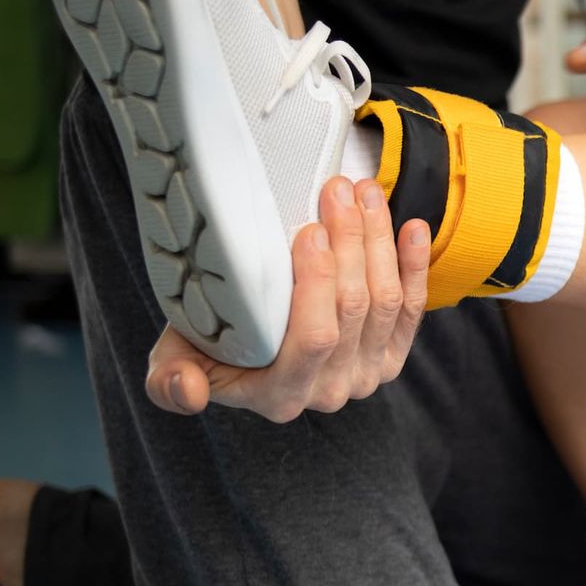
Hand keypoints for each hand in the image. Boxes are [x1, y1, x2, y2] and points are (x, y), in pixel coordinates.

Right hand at [145, 178, 429, 422]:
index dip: (319, 283)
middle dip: (350, 242)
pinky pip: (412, 307)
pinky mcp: (391, 354)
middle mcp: (330, 390)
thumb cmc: (208, 343)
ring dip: (378, 240)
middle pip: (355, 309)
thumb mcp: (175, 359)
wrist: (244, 346)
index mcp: (280, 395)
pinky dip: (414, 265)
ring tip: (363, 192)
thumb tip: (186, 392)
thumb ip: (171, 380)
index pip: (314, 337)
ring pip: (387, 300)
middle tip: (337, 191)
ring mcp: (366, 373)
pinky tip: (413, 226)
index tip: (310, 230)